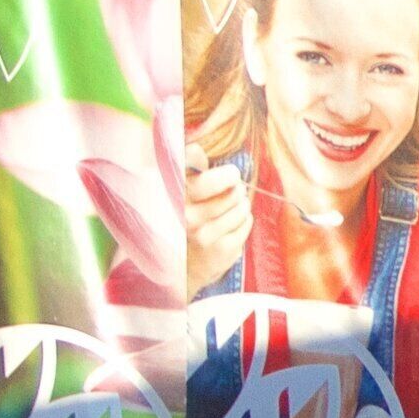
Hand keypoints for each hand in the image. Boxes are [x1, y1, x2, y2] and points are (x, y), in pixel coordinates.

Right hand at [181, 150, 245, 293]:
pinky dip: (243, 219)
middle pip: (233, 189)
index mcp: (171, 197)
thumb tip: (197, 149)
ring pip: (241, 206)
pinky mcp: (221, 250)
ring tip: (228, 208)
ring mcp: (204, 234)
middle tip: (231, 190)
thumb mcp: (173, 191)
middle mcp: (185, 215)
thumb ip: (184, 167)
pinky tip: (229, 224)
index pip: (203, 174)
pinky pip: (246, 222)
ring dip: (240, 204)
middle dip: (236, 187)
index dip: (224, 174)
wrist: (176, 268)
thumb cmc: (177, 219)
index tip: (229, 175)